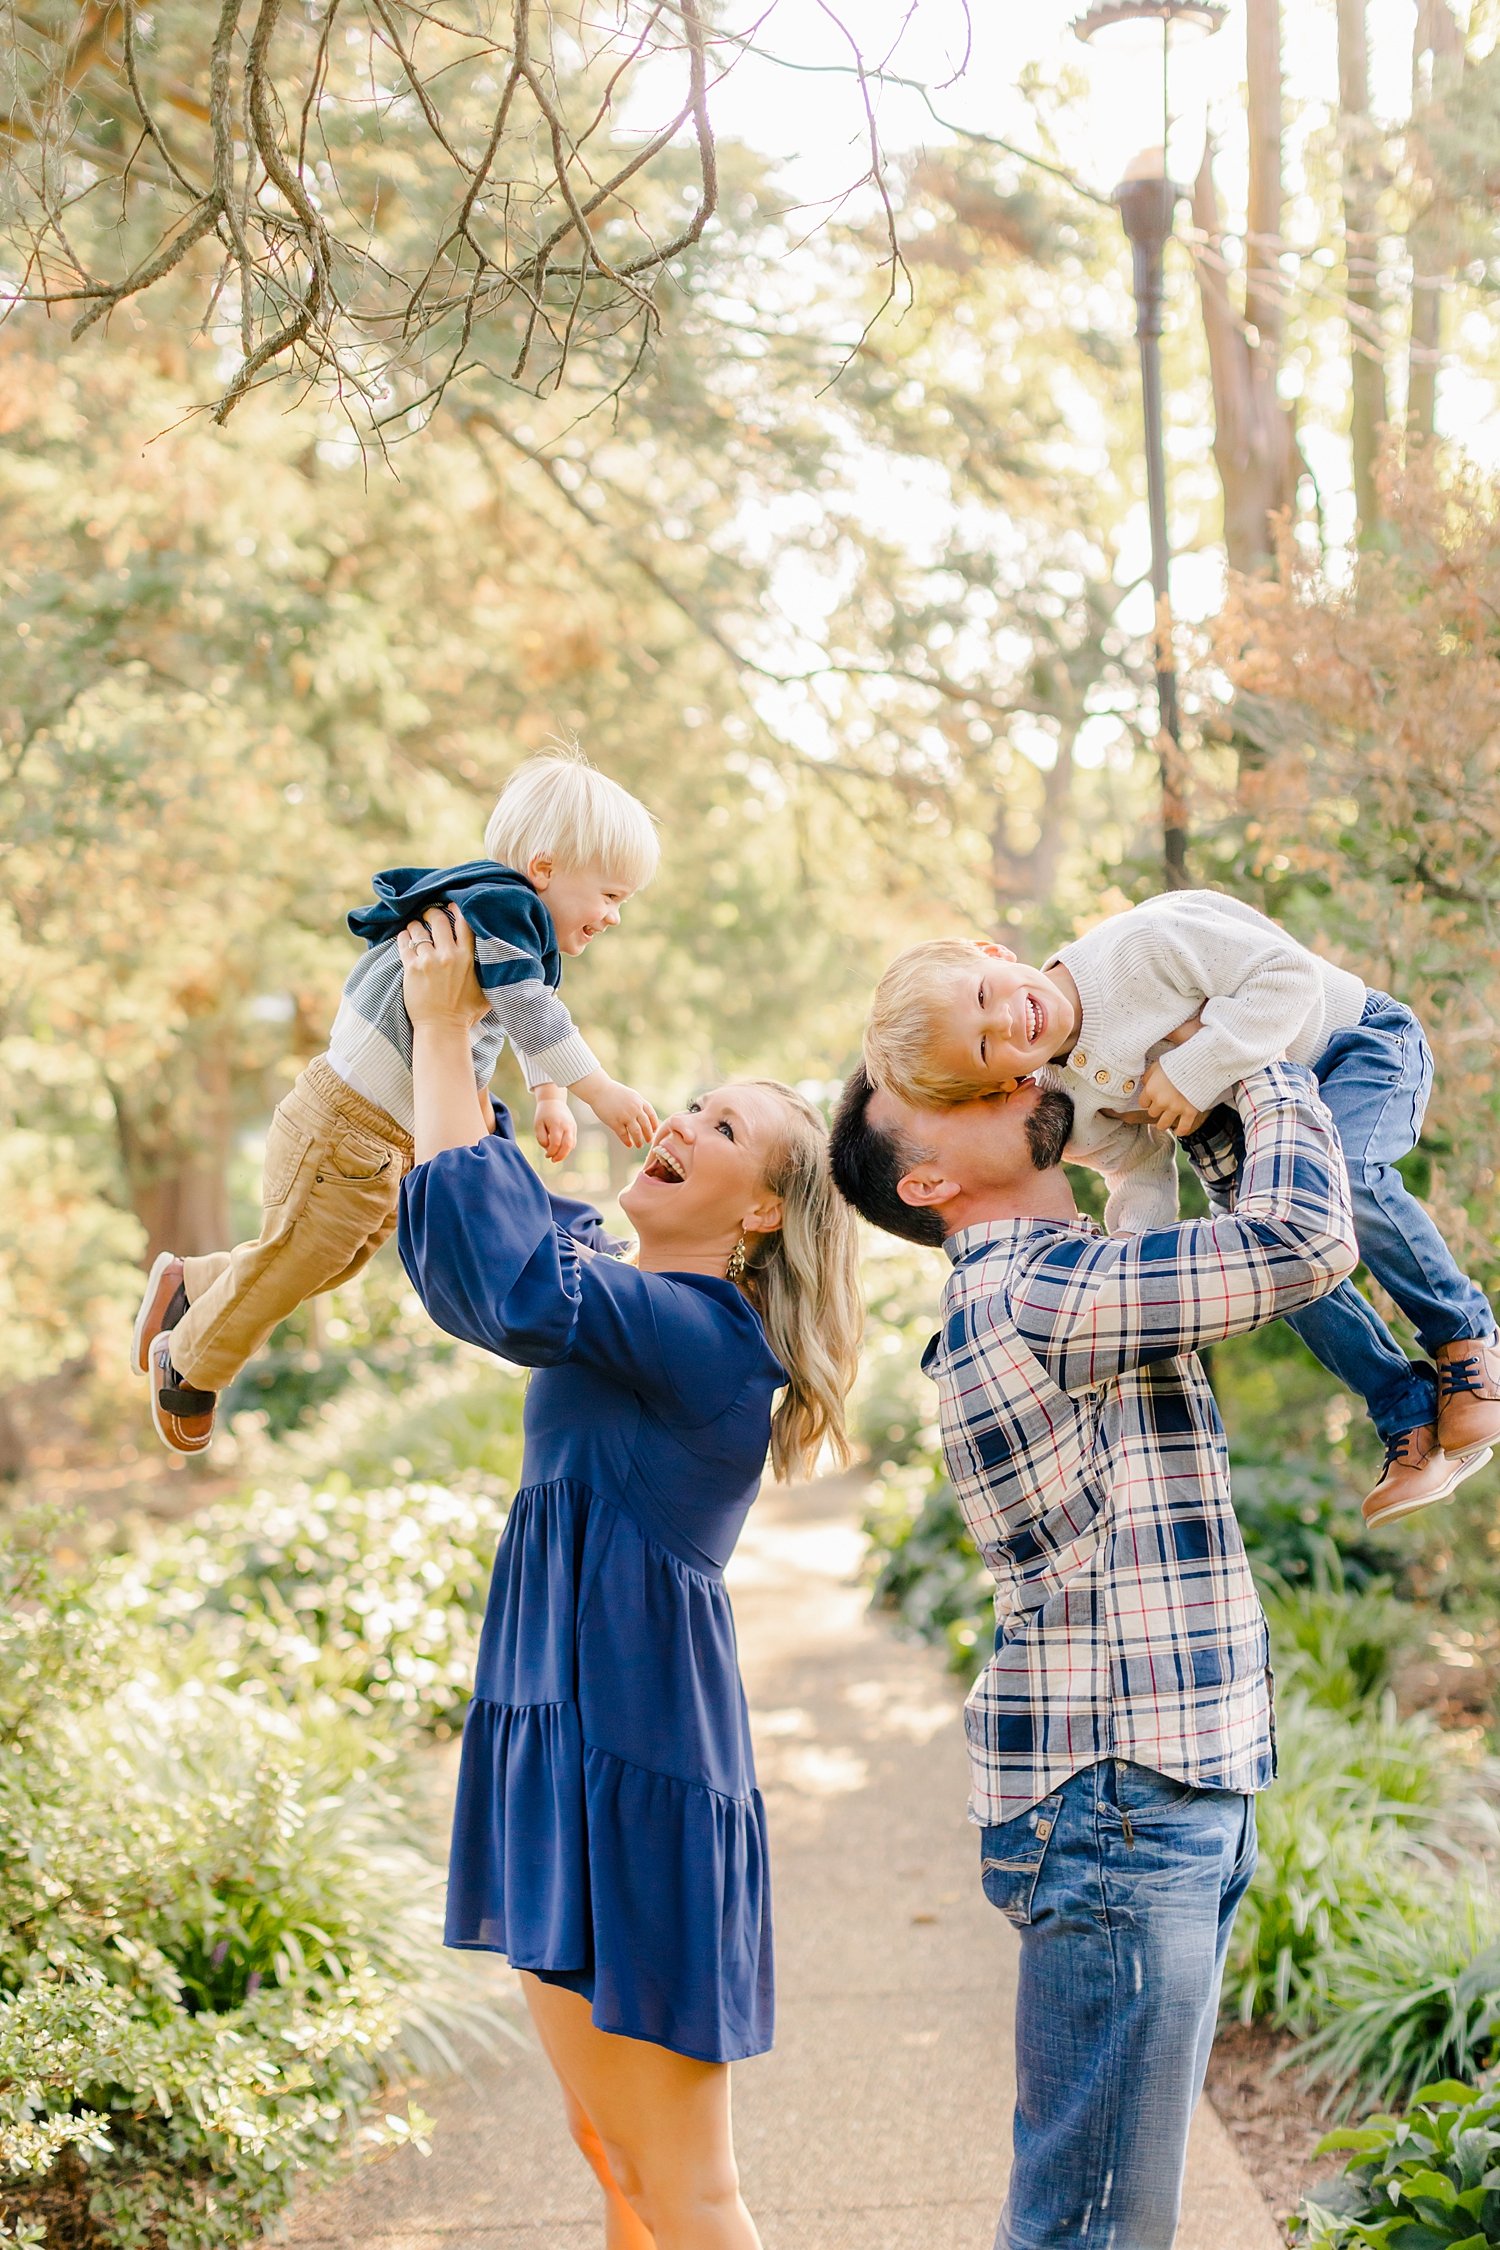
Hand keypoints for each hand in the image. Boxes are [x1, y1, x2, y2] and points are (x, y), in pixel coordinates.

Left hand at [396, 907, 488, 1027]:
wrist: (442, 1029)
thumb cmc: (466, 1013)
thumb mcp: (487, 990)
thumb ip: (492, 972)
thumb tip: (504, 960)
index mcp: (468, 957)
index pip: (463, 922)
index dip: (457, 908)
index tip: (452, 905)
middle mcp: (448, 955)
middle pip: (438, 919)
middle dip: (433, 913)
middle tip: (430, 914)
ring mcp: (428, 961)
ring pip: (418, 929)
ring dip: (416, 925)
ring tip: (416, 927)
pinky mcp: (411, 969)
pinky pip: (404, 943)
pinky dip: (404, 936)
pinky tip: (406, 936)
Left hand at [533, 1091, 576, 1163]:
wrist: (553, 1101)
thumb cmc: (543, 1114)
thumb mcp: (538, 1125)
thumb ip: (541, 1139)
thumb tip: (549, 1149)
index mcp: (556, 1124)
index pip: (555, 1144)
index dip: (551, 1152)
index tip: (546, 1155)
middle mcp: (566, 1126)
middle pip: (567, 1146)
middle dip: (560, 1156)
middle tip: (553, 1160)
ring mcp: (572, 1127)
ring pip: (572, 1145)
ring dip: (564, 1153)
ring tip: (556, 1156)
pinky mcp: (574, 1127)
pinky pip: (573, 1141)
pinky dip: (567, 1148)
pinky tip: (560, 1149)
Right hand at [584, 1076, 658, 1149]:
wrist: (599, 1090)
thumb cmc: (614, 1093)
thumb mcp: (631, 1095)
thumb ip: (639, 1104)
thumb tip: (646, 1117)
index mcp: (639, 1101)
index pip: (651, 1115)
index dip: (654, 1124)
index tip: (654, 1131)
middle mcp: (634, 1109)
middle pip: (646, 1126)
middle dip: (649, 1135)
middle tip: (649, 1141)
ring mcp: (625, 1116)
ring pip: (636, 1132)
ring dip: (639, 1141)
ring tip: (639, 1145)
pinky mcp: (615, 1122)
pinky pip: (624, 1135)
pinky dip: (627, 1141)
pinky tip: (629, 1145)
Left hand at [1136, 1059, 1207, 1137]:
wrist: (1199, 1065)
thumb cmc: (1179, 1063)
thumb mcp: (1158, 1065)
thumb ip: (1149, 1076)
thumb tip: (1145, 1083)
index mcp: (1152, 1090)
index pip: (1143, 1103)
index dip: (1148, 1101)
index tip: (1151, 1099)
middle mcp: (1161, 1102)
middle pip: (1152, 1113)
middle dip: (1157, 1110)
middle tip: (1162, 1107)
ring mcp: (1175, 1108)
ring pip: (1163, 1124)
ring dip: (1163, 1123)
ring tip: (1165, 1122)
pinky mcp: (1189, 1112)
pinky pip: (1183, 1127)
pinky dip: (1180, 1131)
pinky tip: (1178, 1131)